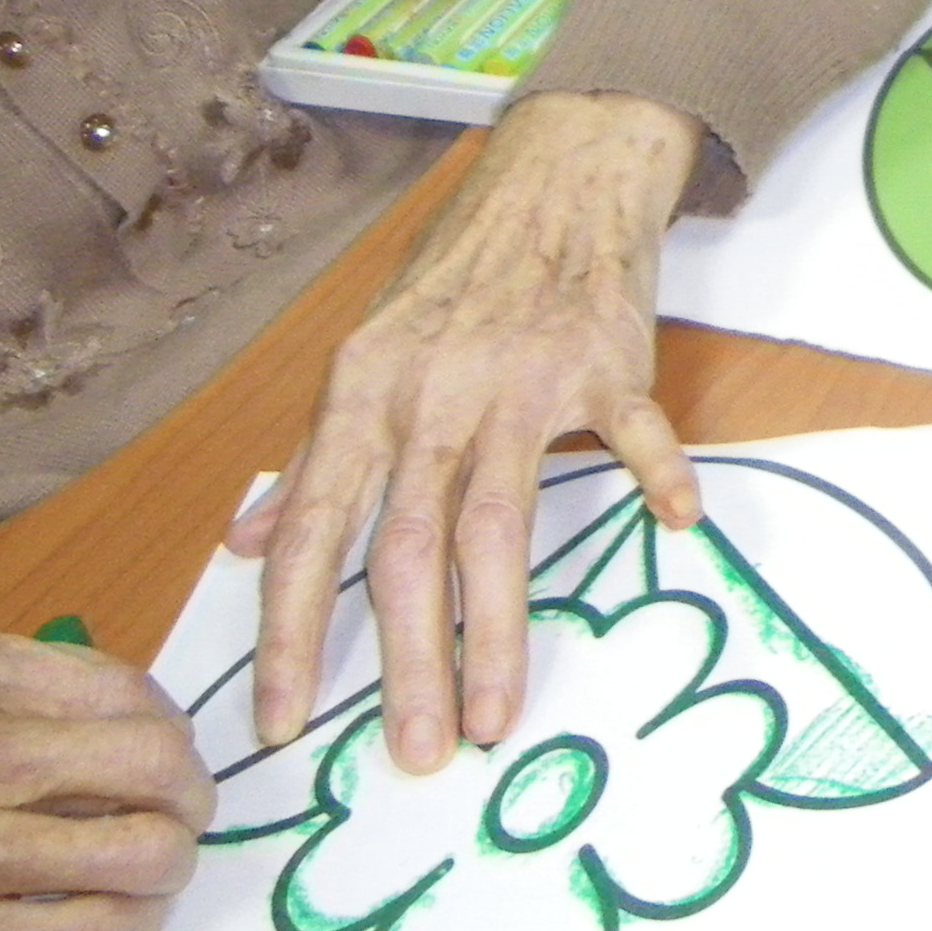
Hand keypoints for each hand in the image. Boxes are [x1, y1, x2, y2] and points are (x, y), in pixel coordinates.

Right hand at [0, 620, 212, 930]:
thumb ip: (16, 667)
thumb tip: (128, 698)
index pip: (117, 689)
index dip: (164, 718)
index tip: (164, 740)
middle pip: (146, 765)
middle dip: (190, 786)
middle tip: (185, 800)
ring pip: (135, 856)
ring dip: (171, 857)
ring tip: (159, 855)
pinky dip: (131, 923)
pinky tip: (125, 909)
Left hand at [233, 93, 704, 778]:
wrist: (558, 176)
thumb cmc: (459, 274)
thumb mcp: (366, 358)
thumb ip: (317, 461)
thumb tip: (253, 544)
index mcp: (363, 397)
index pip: (315, 534)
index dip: (291, 634)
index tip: (282, 723)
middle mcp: (433, 396)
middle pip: (409, 548)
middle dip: (407, 663)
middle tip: (414, 754)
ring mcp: (522, 380)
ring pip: (500, 523)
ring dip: (496, 628)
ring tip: (496, 715)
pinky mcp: (605, 364)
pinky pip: (634, 434)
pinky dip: (659, 478)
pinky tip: (678, 527)